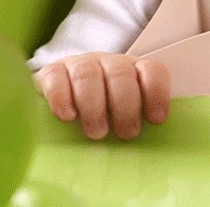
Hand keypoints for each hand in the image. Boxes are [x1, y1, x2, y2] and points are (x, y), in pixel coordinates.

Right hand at [34, 53, 171, 139]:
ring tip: (97, 133)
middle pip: (120, 74)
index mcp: (134, 70)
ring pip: (88, 75)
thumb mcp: (123, 115)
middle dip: (125, 106)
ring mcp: (80, 64)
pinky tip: (67, 116)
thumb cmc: (102, 111)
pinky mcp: (52, 72)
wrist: (62, 93)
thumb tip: (151, 146)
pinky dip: (61, 97)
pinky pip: (56, 77)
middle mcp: (108, 63)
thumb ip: (138, 121)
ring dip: (94, 106)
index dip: (157, 93)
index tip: (156, 119)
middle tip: (126, 133)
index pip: (152, 71)